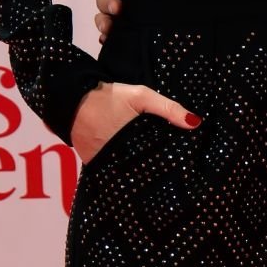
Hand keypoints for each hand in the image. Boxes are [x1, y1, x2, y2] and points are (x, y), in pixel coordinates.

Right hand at [71, 81, 199, 164]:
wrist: (71, 97)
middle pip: (141, 168)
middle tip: (166, 168)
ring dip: (135, 168)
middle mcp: (117, 157)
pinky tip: (129, 165)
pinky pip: (108, 169)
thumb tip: (195, 123)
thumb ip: (168, 108)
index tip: (179, 166)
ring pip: (125, 170)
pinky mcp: (91, 163)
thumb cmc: (108, 96)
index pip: (156, 161)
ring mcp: (103, 162)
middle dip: (152, 168)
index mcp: (133, 142)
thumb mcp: (141, 96)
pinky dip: (118, 167)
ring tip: (149, 168)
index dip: (166, 163)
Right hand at [95, 0, 122, 38]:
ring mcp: (121, 14)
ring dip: (102, 21)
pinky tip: (105, 40)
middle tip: (117, 9)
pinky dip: (106, 37)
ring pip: (103, 16)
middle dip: (107, 3)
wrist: (202, 10)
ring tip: (108, 29)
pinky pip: (109, 34)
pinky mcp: (123, 31)